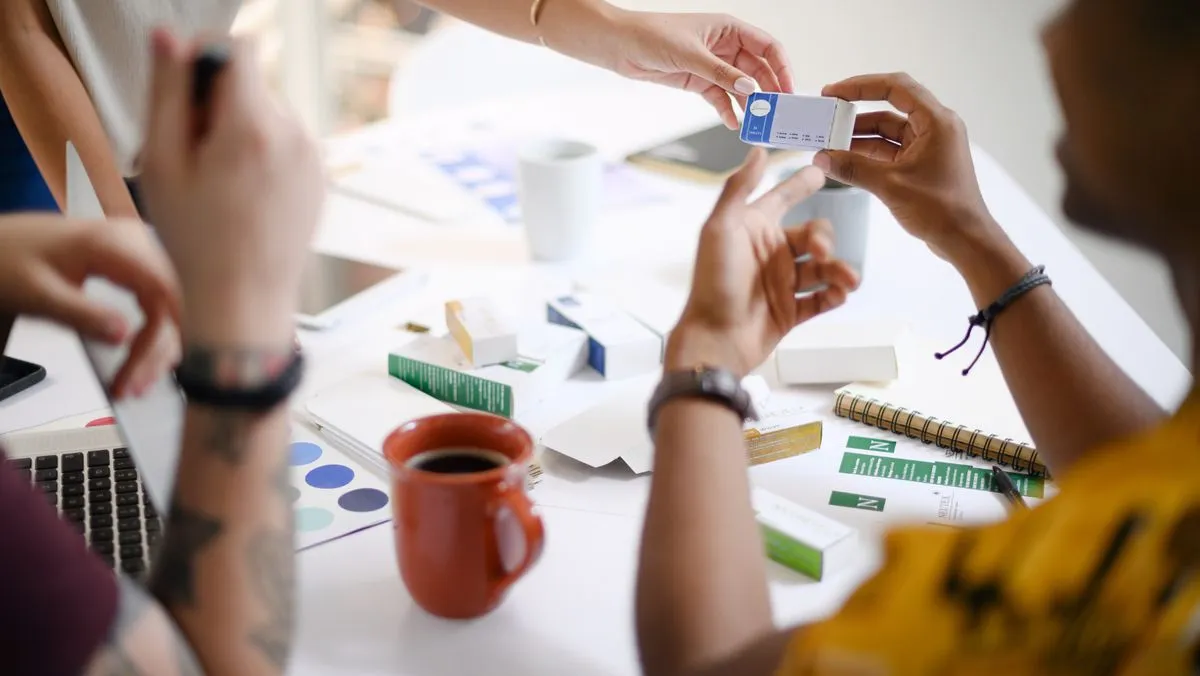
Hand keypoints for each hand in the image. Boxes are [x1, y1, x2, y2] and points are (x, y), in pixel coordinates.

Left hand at [0, 215, 180, 397]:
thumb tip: (124, 337)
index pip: (160, 293)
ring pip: (170, 304)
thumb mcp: (38, 292)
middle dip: (159, 348)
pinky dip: (155, 330)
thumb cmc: (9, 259)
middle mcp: (134, 242)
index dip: (158, 337)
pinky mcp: (135, 263)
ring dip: (160, 344)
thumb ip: (82, 314)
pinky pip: (158, 300)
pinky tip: (147, 354)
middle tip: (137, 386)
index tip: (141, 372)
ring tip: (140, 380)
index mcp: (113, 242)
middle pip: (170, 302)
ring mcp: (138, 251)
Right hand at [140, 32, 323, 347]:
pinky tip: (241, 194)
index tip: (184, 89)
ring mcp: (313, 157)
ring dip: (238, 130)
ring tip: (214, 181)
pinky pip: (285, 144)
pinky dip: (261, 155)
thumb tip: (170, 38)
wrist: (244, 302)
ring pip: (267, 115)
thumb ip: (168, 91)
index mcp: (254, 126)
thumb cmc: (197, 242)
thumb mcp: (162, 162)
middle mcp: (295, 135)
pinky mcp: (320, 176)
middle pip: (251, 85)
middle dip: (216, 105)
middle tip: (190, 155)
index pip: (238, 48)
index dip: (204, 57)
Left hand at [555, 9, 793, 129]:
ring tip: (757, 123)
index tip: (789, 89)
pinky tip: (733, 123)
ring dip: (749, 104)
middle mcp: (725, 46)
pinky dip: (728, 110)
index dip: (781, 67)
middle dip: (768, 91)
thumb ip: (721, 74)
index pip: (767, 47)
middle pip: (757, 70)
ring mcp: (713, 65)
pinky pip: (721, 98)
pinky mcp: (699, 81)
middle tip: (776, 113)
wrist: (620, 46)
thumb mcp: (691, 55)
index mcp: (729, 29)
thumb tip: (749, 89)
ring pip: (740, 86)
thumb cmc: (652, 36)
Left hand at [667, 150, 859, 376]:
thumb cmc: (712, 284)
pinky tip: (839, 295)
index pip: (781, 199)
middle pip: (812, 235)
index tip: (820, 170)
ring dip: (839, 271)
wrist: (715, 339)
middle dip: (825, 240)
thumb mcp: (720, 229)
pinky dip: (834, 296)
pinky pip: (821, 300)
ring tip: (847, 280)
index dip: (800, 184)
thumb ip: (739, 188)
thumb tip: (757, 149)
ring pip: (823, 269)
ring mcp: (780, 284)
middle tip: (821, 253)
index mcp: (752, 230)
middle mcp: (769, 254)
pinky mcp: (789, 312)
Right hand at [812, 73, 998, 262]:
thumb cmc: (941, 210)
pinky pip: (890, 150)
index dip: (861, 86)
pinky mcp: (921, 163)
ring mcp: (928, 146)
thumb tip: (822, 158)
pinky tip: (844, 160)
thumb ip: (853, 168)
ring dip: (858, 137)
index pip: (896, 88)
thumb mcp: (890, 186)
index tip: (834, 92)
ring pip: (887, 131)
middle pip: (889, 108)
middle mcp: (934, 127)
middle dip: (855, 113)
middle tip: (827, 116)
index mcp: (936, 122)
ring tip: (829, 143)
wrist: (965, 239)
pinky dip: (867, 154)